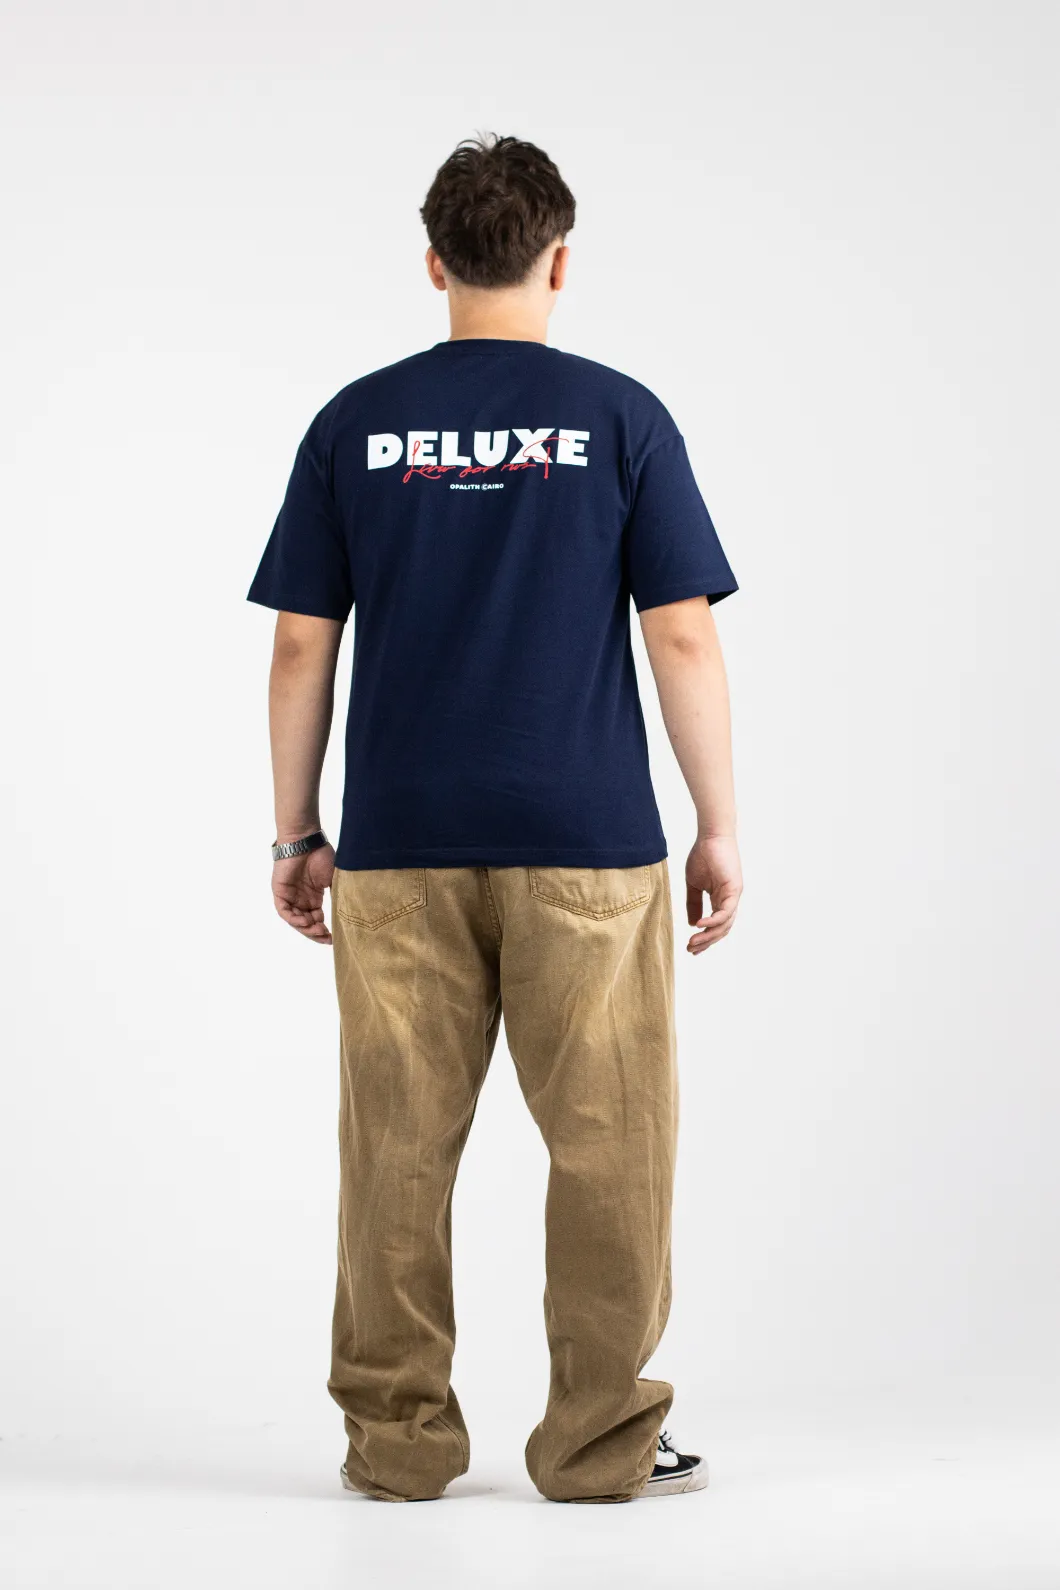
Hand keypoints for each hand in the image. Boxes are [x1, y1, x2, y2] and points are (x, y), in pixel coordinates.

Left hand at [272, 842, 335, 944]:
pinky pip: (284, 912)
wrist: (306, 842)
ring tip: (318, 931)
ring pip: (295, 920)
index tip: (334, 939)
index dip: (324, 931)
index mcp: (313, 897)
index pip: (317, 920)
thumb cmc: (321, 856)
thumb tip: (347, 913)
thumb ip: (336, 896)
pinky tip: (305, 922)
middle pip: (306, 923)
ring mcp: (290, 897)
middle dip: (316, 933)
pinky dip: (294, 919)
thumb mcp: (333, 879)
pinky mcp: (279, 893)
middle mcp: (301, 899)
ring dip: (306, 928)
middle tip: (327, 938)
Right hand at [685, 834, 742, 953]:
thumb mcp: (694, 884)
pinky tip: (699, 925)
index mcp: (721, 899)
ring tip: (693, 942)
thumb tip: (691, 923)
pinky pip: (725, 912)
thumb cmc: (702, 855)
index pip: (716, 925)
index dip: (705, 938)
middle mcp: (730, 900)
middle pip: (722, 930)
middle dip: (706, 942)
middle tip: (690, 950)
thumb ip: (693, 903)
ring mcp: (733, 896)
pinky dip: (713, 921)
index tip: (691, 948)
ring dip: (709, 936)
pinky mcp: (734, 889)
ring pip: (725, 925)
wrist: (710, 836)